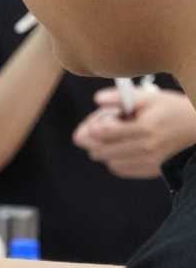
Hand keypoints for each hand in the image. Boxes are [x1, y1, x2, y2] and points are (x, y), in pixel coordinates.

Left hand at [72, 86, 195, 178]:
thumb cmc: (172, 109)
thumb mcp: (150, 97)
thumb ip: (122, 97)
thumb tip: (97, 99)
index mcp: (146, 127)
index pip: (104, 131)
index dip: (96, 123)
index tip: (103, 117)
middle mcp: (146, 147)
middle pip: (100, 150)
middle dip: (95, 138)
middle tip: (103, 128)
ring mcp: (148, 161)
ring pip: (107, 161)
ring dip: (105, 149)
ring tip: (115, 137)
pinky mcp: (149, 170)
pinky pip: (119, 169)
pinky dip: (115, 159)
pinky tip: (123, 147)